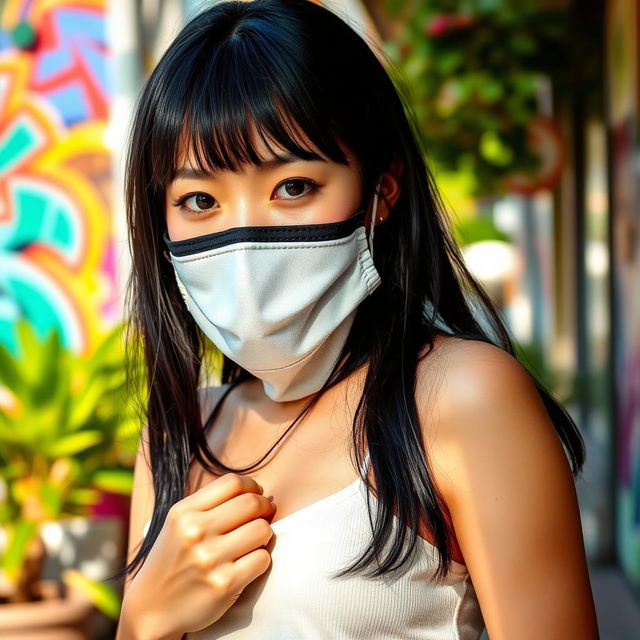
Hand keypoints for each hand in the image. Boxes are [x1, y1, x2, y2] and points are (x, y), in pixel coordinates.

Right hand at [123, 474, 275, 637]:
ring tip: (253, 541)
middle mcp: (195, 531)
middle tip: (264, 515)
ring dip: (264, 534)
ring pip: (262, 529)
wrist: (152, 609)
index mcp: (183, 512)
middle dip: (265, 507)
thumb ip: (211, 504)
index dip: (252, 486)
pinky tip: (247, 563)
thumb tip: (257, 492)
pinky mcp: (225, 584)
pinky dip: (260, 559)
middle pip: (252, 503)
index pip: (233, 482)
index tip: (256, 495)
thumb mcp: (179, 523)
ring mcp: (210, 558)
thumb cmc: (174, 559)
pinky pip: (262, 559)